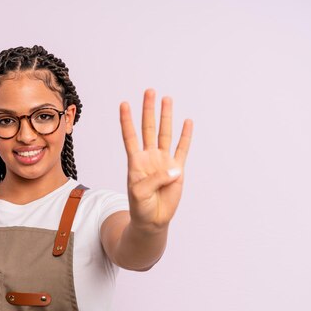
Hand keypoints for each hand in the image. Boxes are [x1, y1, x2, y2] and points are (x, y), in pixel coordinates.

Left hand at [119, 88, 192, 231]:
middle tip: (149, 91)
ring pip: (165, 133)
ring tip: (167, 99)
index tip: (123, 104)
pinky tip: (187, 122)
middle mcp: (149, 157)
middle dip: (148, 110)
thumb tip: (174, 169)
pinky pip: (182, 149)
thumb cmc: (140, 206)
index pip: (130, 136)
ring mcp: (163, 162)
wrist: (152, 219)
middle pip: (148, 128)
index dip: (126, 120)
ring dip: (166, 116)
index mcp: (135, 161)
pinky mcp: (177, 170)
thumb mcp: (139, 193)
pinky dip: (185, 136)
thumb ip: (154, 179)